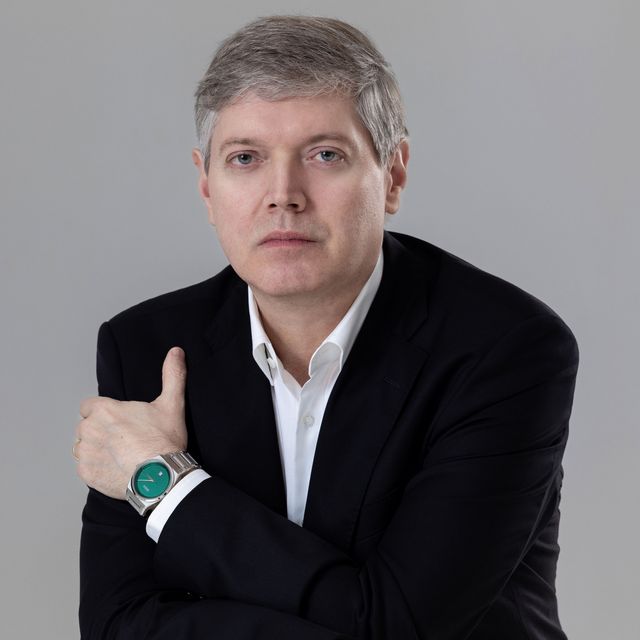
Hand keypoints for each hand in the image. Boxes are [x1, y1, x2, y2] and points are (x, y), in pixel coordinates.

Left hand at [75, 346, 187, 498]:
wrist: (160, 477)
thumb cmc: (164, 440)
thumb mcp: (172, 404)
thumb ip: (172, 376)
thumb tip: (176, 352)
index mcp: (104, 410)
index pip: (90, 406)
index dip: (105, 413)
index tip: (120, 421)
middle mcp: (89, 429)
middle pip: (88, 426)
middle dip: (101, 431)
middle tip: (125, 439)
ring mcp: (85, 453)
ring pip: (84, 446)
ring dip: (97, 448)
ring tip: (121, 455)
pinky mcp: (86, 473)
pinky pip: (85, 467)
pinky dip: (97, 468)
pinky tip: (116, 468)